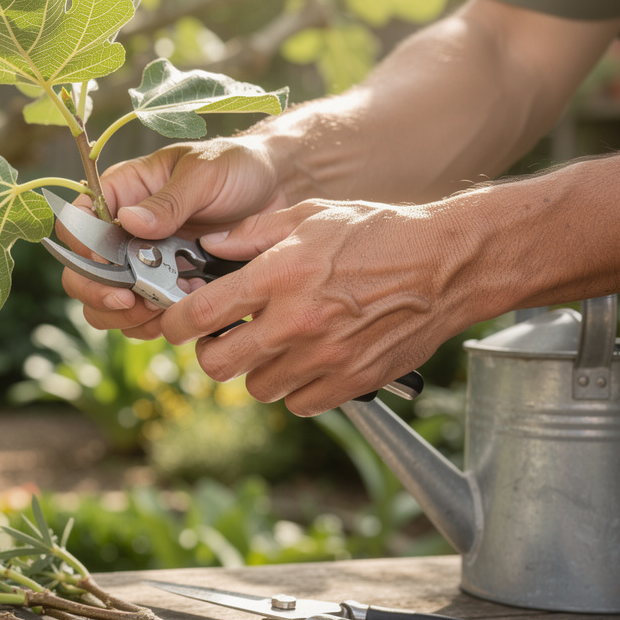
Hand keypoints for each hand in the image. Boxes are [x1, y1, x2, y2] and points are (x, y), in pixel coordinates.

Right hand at [58, 133, 286, 337]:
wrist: (278, 189)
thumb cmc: (237, 167)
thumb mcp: (204, 173)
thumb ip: (170, 200)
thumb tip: (129, 221)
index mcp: (120, 193)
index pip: (75, 225)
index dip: (81, 252)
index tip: (109, 268)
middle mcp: (123, 232)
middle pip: (82, 274)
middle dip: (100, 294)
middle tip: (130, 301)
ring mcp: (142, 264)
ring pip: (107, 304)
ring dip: (125, 317)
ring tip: (157, 313)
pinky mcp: (166, 287)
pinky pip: (143, 318)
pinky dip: (153, 325)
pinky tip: (177, 317)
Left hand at [159, 198, 481, 415]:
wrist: (446, 265)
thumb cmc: (378, 233)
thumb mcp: (309, 215)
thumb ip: (251, 234)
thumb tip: (207, 246)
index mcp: (279, 275)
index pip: (199, 314)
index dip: (173, 323)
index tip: (175, 323)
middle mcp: (296, 321)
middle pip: (217, 364)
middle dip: (212, 352)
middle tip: (226, 337)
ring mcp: (324, 357)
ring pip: (257, 387)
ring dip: (258, 369)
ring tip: (277, 344)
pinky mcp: (351, 381)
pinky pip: (298, 403)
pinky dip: (297, 388)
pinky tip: (309, 360)